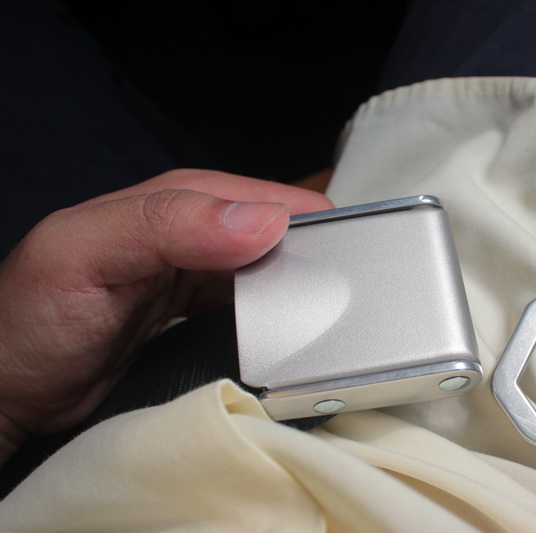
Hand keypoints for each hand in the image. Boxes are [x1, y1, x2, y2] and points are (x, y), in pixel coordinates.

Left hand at [0, 169, 333, 462]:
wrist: (14, 390)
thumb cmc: (31, 320)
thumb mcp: (85, 252)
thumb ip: (168, 223)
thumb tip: (262, 221)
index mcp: (181, 199)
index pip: (270, 201)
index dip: (308, 232)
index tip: (335, 272)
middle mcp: (201, 233)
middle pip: (284, 243)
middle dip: (313, 269)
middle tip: (331, 311)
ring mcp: (206, 278)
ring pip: (278, 280)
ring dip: (301, 301)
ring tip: (318, 330)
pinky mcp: (207, 318)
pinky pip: (262, 316)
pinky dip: (281, 327)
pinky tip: (286, 344)